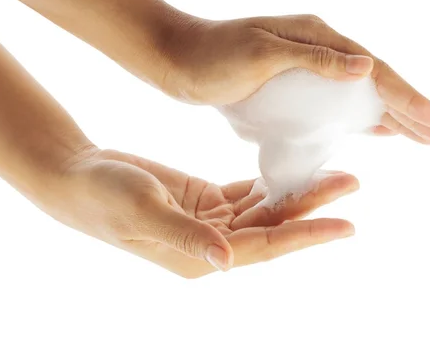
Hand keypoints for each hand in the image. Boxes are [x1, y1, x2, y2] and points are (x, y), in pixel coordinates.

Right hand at [51, 149, 358, 278]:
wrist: (79, 177)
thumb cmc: (104, 197)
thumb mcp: (144, 212)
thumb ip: (187, 237)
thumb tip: (228, 261)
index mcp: (201, 256)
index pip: (265, 246)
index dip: (306, 235)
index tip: (346, 224)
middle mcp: (211, 243)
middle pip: (273, 225)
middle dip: (312, 206)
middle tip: (350, 183)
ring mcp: (208, 221)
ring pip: (264, 208)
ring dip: (296, 192)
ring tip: (333, 172)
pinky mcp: (203, 199)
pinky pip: (246, 192)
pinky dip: (270, 182)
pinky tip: (292, 167)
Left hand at [161, 14, 429, 145]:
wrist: (175, 59)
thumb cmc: (211, 54)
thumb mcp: (260, 52)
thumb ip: (313, 58)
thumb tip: (367, 68)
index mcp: (317, 38)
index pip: (375, 71)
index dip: (409, 99)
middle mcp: (319, 52)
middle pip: (377, 85)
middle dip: (413, 112)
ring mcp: (307, 71)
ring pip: (361, 97)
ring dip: (394, 118)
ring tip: (427, 138)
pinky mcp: (293, 89)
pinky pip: (337, 106)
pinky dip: (362, 119)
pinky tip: (378, 132)